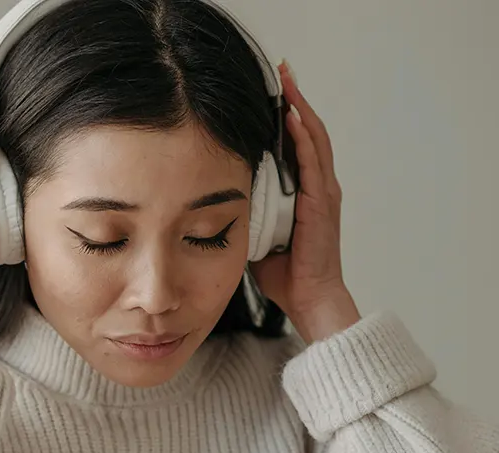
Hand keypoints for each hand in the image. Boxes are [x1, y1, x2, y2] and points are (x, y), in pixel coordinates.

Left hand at [250, 61, 360, 343]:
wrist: (307, 297)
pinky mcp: (321, 203)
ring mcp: (323, 193)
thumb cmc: (283, 272)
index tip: (273, 91)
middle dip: (294, 101)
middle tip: (282, 71)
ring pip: (314, 139)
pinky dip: (303, 139)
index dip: (286, 116)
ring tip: (288, 82)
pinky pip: (313, 163)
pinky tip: (293, 118)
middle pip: (308, 132)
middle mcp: (317, 186)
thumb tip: (213, 199)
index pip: (296, 144)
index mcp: (303, 192)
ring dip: (300, 109)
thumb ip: (244, 211)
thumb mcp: (256, 233)